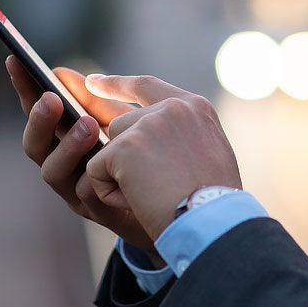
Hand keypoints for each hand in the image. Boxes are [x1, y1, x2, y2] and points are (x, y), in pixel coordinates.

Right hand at [6, 55, 162, 259]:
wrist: (181, 204)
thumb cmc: (147, 159)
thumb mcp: (121, 125)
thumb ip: (96, 103)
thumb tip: (62, 72)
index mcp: (65, 140)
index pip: (38, 112)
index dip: (25, 88)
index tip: (16, 60)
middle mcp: (65, 167)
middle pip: (35, 145)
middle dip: (39, 121)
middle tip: (51, 99)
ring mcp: (77, 192)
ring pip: (53, 172)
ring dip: (67, 146)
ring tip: (87, 126)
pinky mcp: (100, 212)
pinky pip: (88, 195)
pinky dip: (95, 176)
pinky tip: (109, 162)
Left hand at [82, 72, 242, 242]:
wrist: (213, 223)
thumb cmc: (215, 202)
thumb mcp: (208, 154)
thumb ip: (179, 135)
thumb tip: (139, 139)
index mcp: (194, 107)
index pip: (146, 86)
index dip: (117, 85)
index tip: (92, 83)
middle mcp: (171, 108)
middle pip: (121, 127)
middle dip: (123, 160)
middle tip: (157, 190)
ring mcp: (146, 125)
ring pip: (108, 151)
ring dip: (122, 180)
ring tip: (157, 196)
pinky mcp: (124, 147)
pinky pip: (97, 172)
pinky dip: (111, 195)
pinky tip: (141, 202)